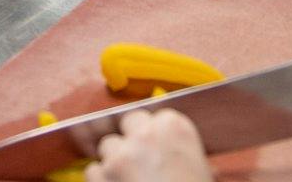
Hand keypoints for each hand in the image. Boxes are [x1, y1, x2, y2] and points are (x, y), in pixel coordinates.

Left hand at [85, 109, 214, 181]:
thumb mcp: (197, 165)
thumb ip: (176, 147)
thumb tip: (163, 147)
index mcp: (173, 127)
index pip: (155, 116)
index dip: (153, 133)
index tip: (154, 145)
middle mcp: (145, 134)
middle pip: (128, 122)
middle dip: (131, 138)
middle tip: (139, 159)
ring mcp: (120, 154)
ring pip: (108, 146)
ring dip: (115, 160)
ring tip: (129, 179)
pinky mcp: (102, 176)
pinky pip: (94, 170)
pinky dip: (102, 180)